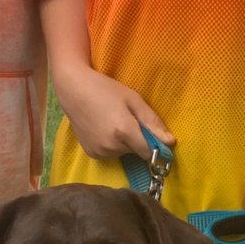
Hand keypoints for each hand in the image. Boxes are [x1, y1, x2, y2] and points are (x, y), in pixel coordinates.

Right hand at [56, 65, 173, 160]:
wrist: (73, 90)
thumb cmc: (106, 89)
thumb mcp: (133, 99)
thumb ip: (152, 122)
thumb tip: (171, 142)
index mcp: (124, 132)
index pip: (150, 152)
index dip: (154, 145)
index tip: (153, 135)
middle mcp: (111, 147)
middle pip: (136, 152)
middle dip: (137, 140)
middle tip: (127, 119)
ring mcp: (99, 152)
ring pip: (123, 153)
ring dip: (123, 143)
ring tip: (112, 122)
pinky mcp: (91, 154)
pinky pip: (110, 154)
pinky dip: (111, 145)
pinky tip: (102, 129)